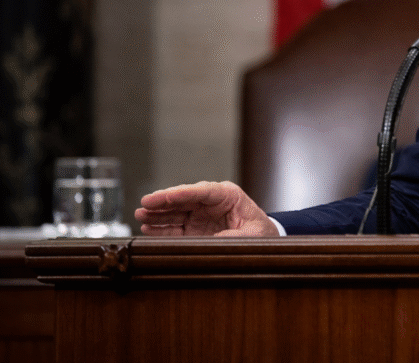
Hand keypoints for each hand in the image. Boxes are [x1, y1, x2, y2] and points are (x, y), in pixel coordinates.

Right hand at [135, 181, 279, 236]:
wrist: (264, 240)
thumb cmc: (261, 232)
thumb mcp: (251, 235)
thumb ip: (231, 236)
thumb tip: (212, 241)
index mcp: (228, 195)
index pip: (201, 191)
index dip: (181, 193)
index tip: (163, 196)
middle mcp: (211, 202)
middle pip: (184, 199)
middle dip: (164, 201)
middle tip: (145, 204)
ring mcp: (201, 215)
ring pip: (176, 211)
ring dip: (158, 214)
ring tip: (140, 215)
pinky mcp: (194, 228)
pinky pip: (175, 227)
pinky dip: (161, 228)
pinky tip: (148, 228)